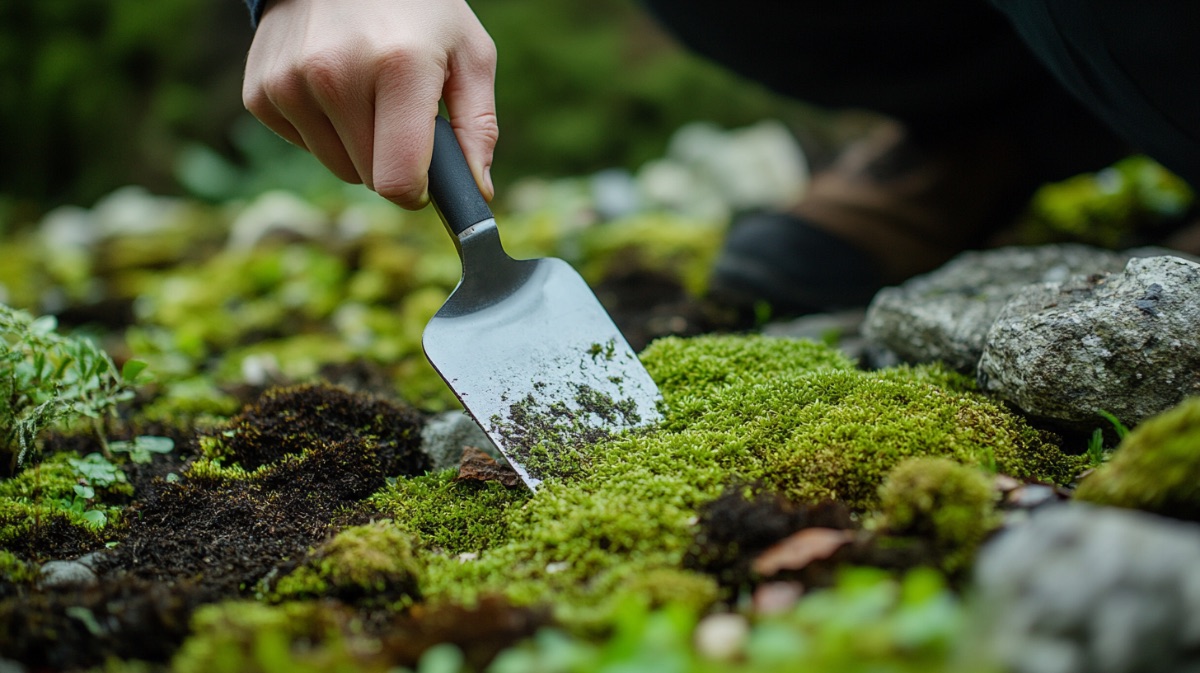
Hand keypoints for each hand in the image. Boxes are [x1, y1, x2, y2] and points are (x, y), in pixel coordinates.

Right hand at [243, 0, 497, 208]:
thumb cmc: (418, 9)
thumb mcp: (468, 53)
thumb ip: (478, 126)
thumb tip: (478, 191)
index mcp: (398, 67)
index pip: (398, 181)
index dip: (418, 190)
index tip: (427, 177)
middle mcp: (334, 75)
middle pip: (370, 178)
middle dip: (392, 159)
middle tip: (400, 110)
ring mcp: (289, 83)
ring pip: (337, 166)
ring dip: (358, 144)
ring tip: (367, 89)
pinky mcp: (260, 92)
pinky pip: (305, 146)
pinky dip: (324, 128)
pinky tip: (333, 84)